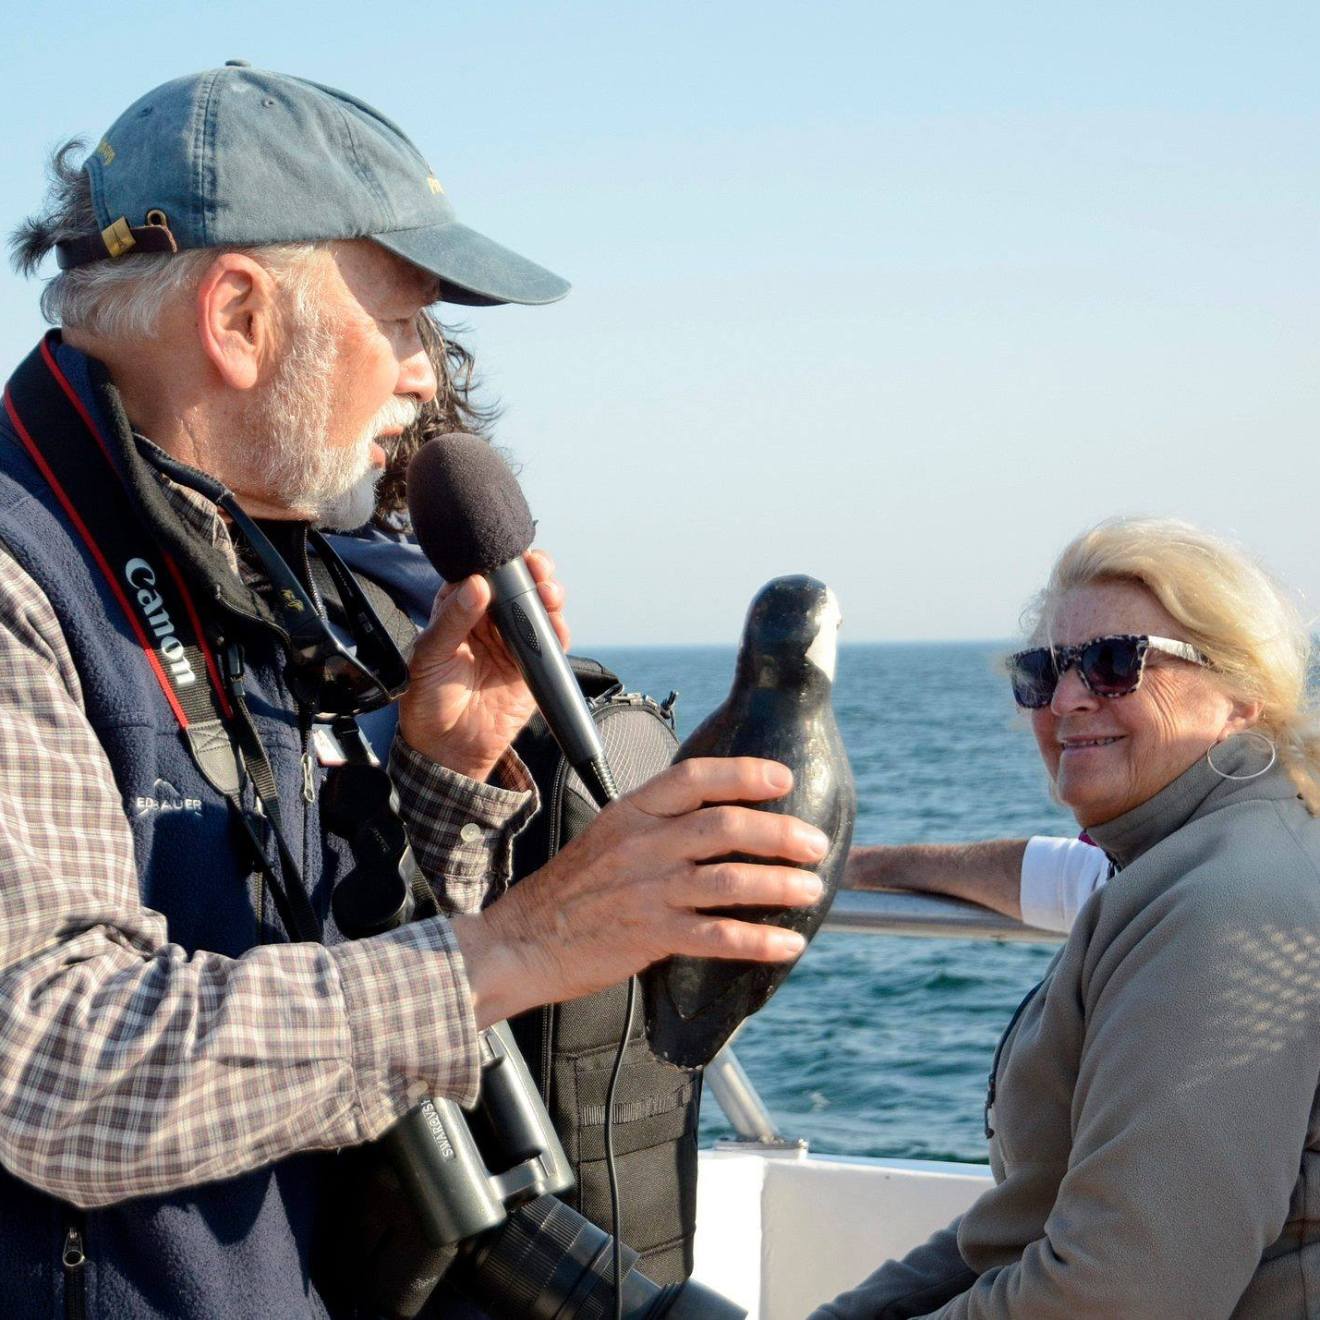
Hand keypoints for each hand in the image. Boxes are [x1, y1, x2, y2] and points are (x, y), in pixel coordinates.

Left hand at [397, 549, 567, 780]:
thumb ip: (453, 620)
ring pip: (537, 608)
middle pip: (516, 586)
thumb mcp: (430, 657)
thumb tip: (476, 584)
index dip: (496, 561)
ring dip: (548, 595)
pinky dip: (558, 630)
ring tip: (549, 593)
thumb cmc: (428, 702)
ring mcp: (513, 641)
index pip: (480, 575)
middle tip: (537, 567)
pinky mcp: (533, 665)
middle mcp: (488, 621)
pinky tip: (555, 624)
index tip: (508, 554)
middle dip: (531, 571)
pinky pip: (551, 642)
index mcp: (458, 611)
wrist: (449, 749)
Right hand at [451, 757, 830, 1026]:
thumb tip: (717, 819)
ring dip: (779, 885)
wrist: (522, 941)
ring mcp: (646, 889)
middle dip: (780, 833)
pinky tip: (784, 944)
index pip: (694, 777)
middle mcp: (643, 844)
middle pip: (725, 826)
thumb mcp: (607, 836)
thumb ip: (656, 825)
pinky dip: (757, 940)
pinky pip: (715, 934)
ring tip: (811, 890)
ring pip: (728, 878)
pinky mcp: (649, 933)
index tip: (782, 779)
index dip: (743, 774)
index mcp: (632, 812)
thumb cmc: (569, 892)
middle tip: (815, 844)